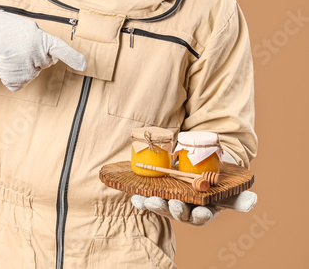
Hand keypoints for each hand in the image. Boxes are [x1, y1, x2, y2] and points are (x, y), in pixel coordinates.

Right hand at [0, 0, 85, 90]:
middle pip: (41, 64)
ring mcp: (29, 68)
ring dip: (17, 67)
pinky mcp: (18, 79)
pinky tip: (0, 64)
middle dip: (31, 59)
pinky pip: (17, 83)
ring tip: (3, 55)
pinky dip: (9, 77)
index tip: (83, 65)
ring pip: (28, 75)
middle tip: (14, 49)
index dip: (73, 58)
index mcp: (40, 37)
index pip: (61, 49)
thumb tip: (42, 58)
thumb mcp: (20, 29)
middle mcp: (38, 54)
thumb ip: (35, 41)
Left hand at [131, 191, 256, 225]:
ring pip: (163, 207)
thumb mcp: (227, 189)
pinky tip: (135, 197)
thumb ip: (238, 196)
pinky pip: (148, 200)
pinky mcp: (158, 198)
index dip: (201, 215)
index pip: (202, 217)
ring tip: (150, 201)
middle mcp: (186, 211)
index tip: (201, 212)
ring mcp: (170, 205)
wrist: (198, 170)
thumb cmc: (214, 183)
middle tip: (174, 204)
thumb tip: (253, 202)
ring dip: (156, 205)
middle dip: (175, 210)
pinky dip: (141, 200)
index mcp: (203, 211)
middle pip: (179, 213)